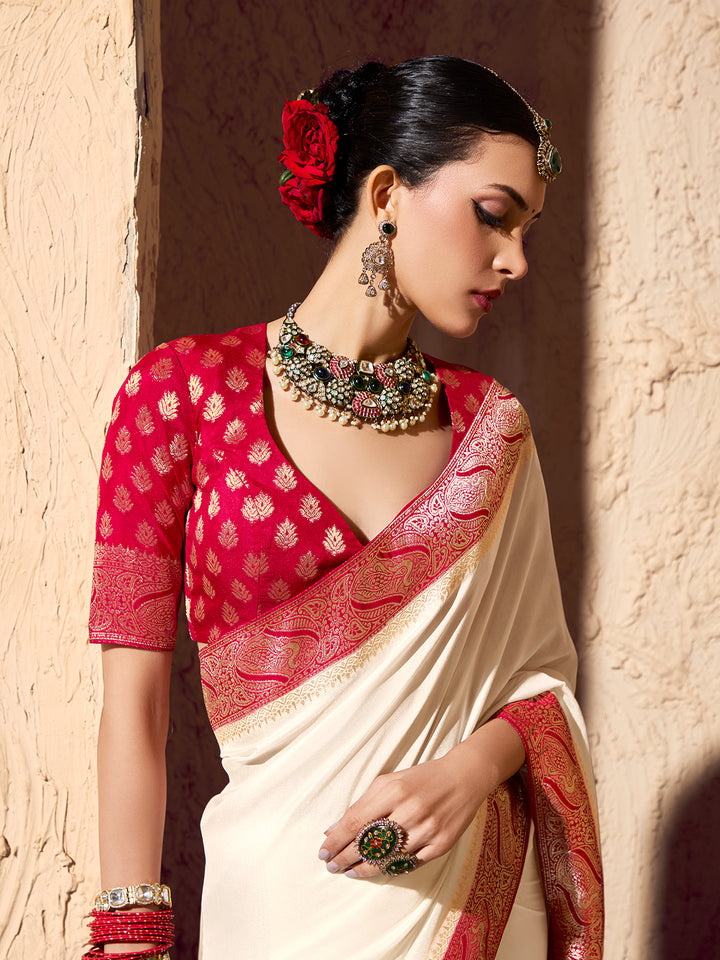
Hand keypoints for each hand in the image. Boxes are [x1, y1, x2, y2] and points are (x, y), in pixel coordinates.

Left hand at [317, 752, 487, 878]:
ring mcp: (427, 830)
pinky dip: (390, 869)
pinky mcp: (441, 845)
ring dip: (364, 868)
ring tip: (350, 871)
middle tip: (332, 866)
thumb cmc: (421, 779)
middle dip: (345, 858)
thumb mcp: (389, 781)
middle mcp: (410, 811)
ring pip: (388, 859)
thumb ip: (362, 804)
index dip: (337, 841)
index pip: (356, 822)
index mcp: (394, 791)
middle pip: (370, 844)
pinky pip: (409, 864)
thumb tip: (334, 829)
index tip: (323, 852)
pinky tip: (377, 870)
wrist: (464, 778)